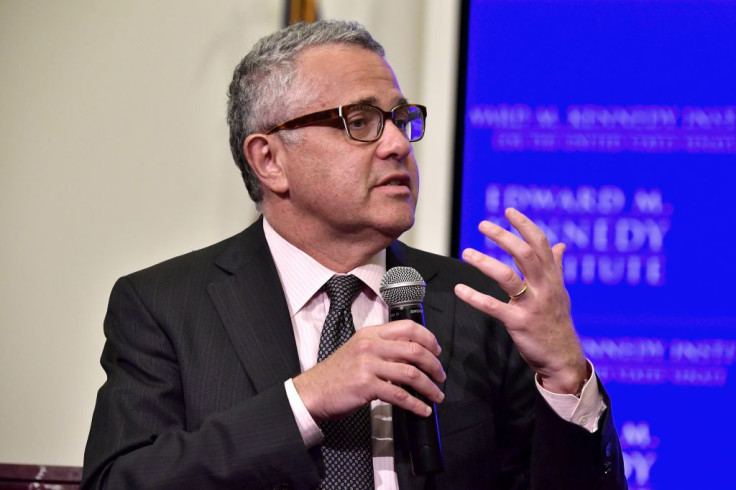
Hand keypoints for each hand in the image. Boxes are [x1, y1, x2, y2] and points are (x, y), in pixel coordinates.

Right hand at [292, 320, 445, 421]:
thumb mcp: (359, 350)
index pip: (408, 328)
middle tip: (441, 376)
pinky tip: (423, 410)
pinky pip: (400, 396)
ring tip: (437, 395)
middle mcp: (370, 346)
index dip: (429, 339)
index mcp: (371, 334)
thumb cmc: (337, 373)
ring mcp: (368, 365)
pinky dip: (416, 404)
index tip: (437, 351)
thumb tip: (412, 354)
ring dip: (429, 387)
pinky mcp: (366, 386)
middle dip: (434, 365)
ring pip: (411, 374)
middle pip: (414, 350)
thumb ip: (383, 347)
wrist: (313, 391)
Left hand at [454, 208, 587, 394]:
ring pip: (508, 277)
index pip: (540, 244)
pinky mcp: (518, 323)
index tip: (509, 211)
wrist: (563, 358)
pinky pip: (493, 307)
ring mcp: (532, 305)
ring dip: (485, 263)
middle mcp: (545, 287)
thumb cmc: (557, 322)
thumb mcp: (560, 292)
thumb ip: (557, 267)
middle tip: (482, 225)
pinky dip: (474, 297)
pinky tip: (459, 289)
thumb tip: (561, 245)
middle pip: (525, 254)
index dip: (525, 225)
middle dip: (504, 237)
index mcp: (552, 278)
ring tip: (467, 253)